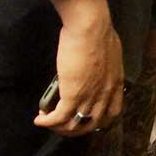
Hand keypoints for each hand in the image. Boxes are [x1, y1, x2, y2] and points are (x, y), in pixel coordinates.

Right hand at [35, 0, 123, 135]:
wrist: (92, 27)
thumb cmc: (99, 32)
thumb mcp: (109, 54)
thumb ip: (105, 65)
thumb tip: (95, 65)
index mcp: (116, 83)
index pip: (113, 112)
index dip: (99, 119)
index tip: (87, 117)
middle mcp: (105, 94)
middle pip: (93, 123)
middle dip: (77, 128)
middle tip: (64, 124)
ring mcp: (90, 96)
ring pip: (75, 125)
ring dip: (60, 128)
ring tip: (49, 122)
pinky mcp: (72, 95)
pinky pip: (59, 118)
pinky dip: (47, 122)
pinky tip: (39, 118)